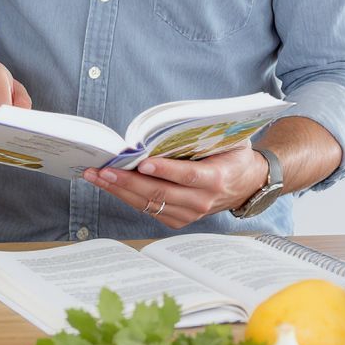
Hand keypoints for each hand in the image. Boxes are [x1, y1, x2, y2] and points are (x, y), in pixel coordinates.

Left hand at [82, 144, 268, 228]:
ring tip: (96, 176)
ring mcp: (189, 213)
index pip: (187, 176)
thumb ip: (203, 134)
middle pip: (160, 192)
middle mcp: (201, 200)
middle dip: (126, 180)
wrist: (248, 184)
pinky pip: (148, 208)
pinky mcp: (178, 219)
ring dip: (119, 190)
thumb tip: (168, 124)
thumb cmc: (232, 155)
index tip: (142, 163)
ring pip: (149, 203)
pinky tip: (109, 185)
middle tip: (103, 170)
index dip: (165, 170)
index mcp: (215, 179)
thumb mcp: (227, 139)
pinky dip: (126, 196)